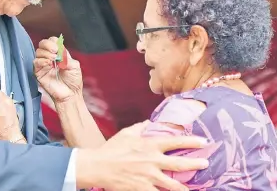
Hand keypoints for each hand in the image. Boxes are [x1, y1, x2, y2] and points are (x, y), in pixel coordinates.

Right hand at [34, 37, 82, 102]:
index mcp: (59, 54)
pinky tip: (48, 63)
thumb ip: (66, 56)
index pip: (52, 41)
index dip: (54, 42)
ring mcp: (43, 64)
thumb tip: (59, 49)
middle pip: (43, 44)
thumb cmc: (73, 81)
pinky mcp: (38, 73)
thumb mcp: (74, 66)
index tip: (59, 48)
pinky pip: (35, 63)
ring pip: (38, 52)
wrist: (70, 94)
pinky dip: (41, 61)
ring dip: (46, 53)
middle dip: (48, 45)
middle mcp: (50, 57)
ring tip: (53, 59)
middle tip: (55, 50)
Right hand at [76, 121, 208, 190]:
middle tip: (206, 164)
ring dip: (185, 187)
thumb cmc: (112, 148)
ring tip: (194, 189)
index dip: (190, 142)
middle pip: (179, 164)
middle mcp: (152, 161)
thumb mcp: (127, 133)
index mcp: (149, 145)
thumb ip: (140, 127)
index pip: (174, 142)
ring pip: (173, 185)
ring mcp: (149, 177)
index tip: (203, 141)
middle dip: (195, 164)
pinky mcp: (143, 189)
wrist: (99, 166)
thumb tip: (149, 122)